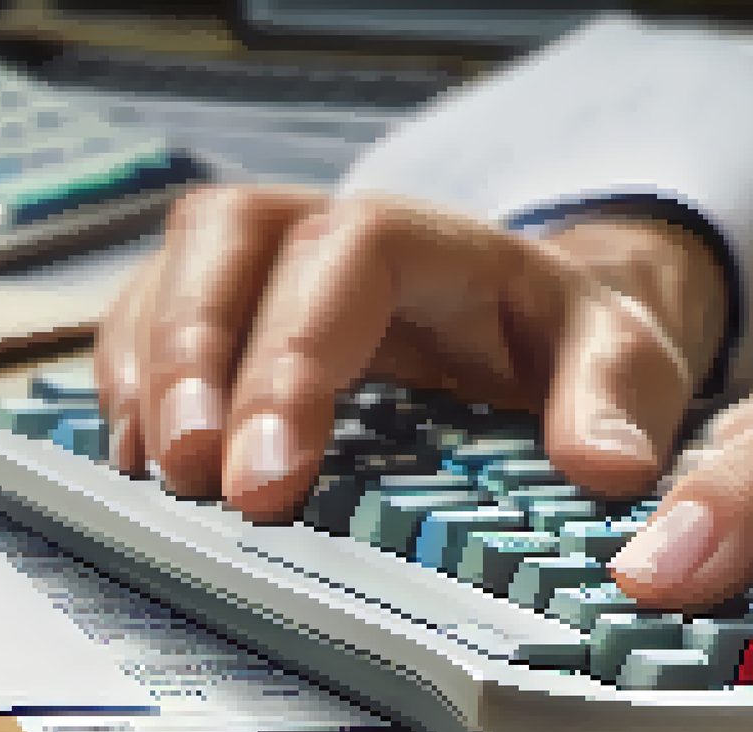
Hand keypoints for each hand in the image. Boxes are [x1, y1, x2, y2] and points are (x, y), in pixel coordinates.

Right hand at [94, 185, 727, 519]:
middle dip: (193, 355)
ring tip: (150, 468)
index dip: (291, 357)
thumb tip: (608, 465)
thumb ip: (618, 399)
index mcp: (432, 239)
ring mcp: (277, 265)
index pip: (342, 258)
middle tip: (190, 473)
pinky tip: (134, 447)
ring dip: (147, 365)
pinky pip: (154, 309)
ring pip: (175, 265)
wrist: (543, 320)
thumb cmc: (570, 336)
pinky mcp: (240, 309)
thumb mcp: (623, 357)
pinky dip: (129, 373)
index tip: (270, 477)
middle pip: (230, 239)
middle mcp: (338, 234)